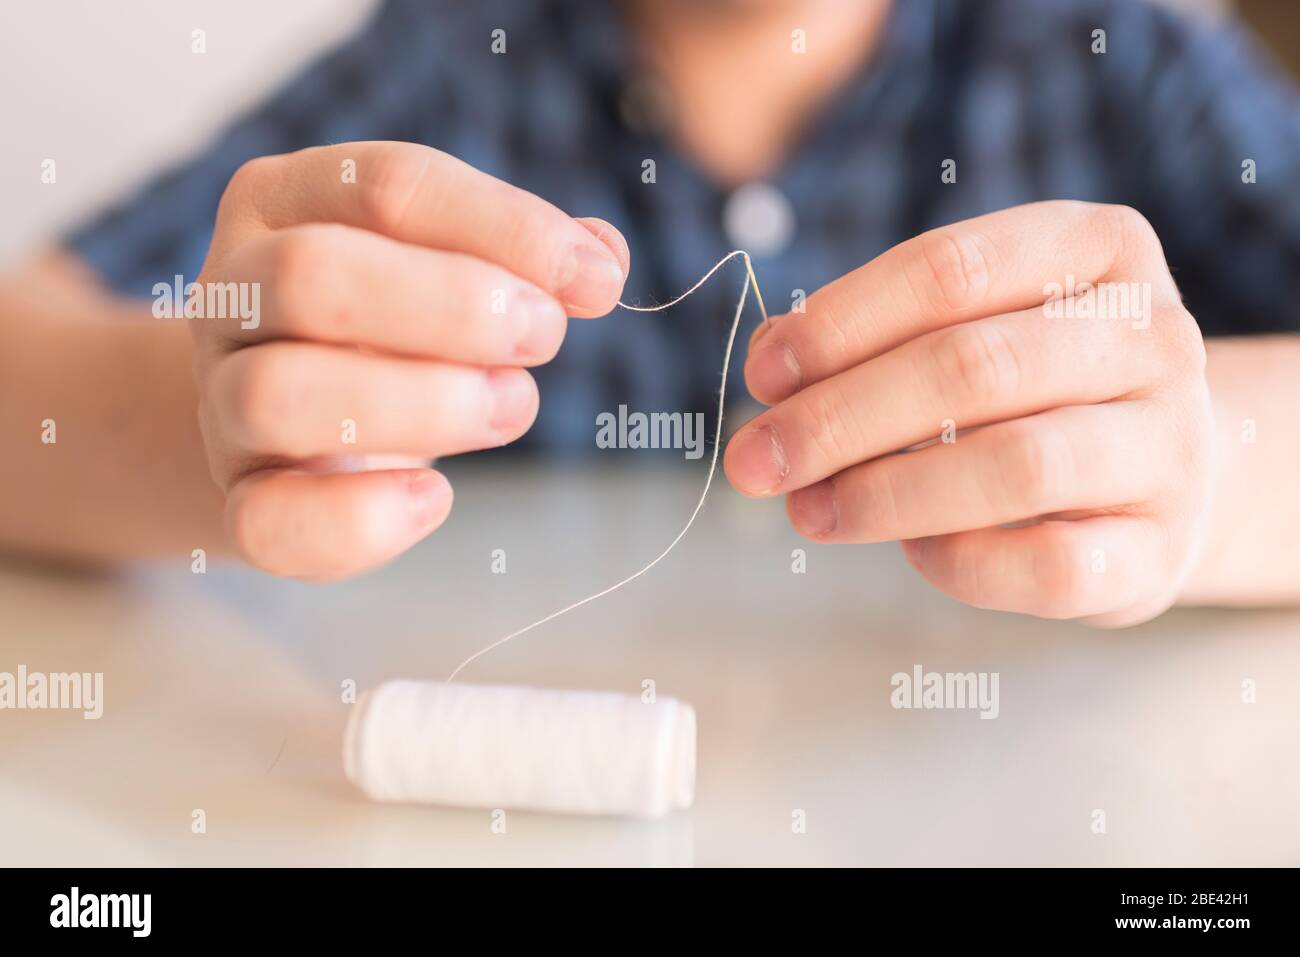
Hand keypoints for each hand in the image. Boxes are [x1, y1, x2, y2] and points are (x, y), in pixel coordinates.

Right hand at [191, 141, 627, 578]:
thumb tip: (600, 257)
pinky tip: (436, 496)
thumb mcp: (444, 266)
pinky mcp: (238, 501)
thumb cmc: (385, 328)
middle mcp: (234, 292)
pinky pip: (272, 521)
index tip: (595, 280)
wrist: (285, 422)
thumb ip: (520, 255)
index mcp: (285, 200)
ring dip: (420, 402)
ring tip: (513, 405)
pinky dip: (363, 518)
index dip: (505, 229)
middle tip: (544, 338)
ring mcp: (221, 401)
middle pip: (312, 275)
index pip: (388, 187)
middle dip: (453, 307)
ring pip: (280, 394)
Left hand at [725, 201, 1213, 626]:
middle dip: (839, 418)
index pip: (953, 269)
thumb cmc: (1031, 391)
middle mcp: (1152, 338)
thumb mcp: (965, 329)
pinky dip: (959, 560)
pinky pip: (1048, 564)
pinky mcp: (1160, 552)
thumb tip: (770, 362)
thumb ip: (872, 334)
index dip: (841, 323)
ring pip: (1015, 466)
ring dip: (885, 493)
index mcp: (1099, 250)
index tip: (764, 375)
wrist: (1160, 477)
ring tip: (809, 510)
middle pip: (974, 367)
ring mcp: (1170, 448)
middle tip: (755, 461)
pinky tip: (914, 551)